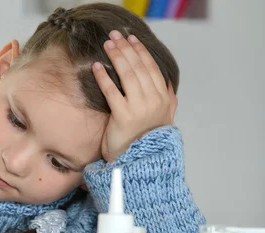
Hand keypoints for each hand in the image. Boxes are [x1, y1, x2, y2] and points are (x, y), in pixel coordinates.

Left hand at [93, 30, 177, 162]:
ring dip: (117, 57)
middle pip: (139, 68)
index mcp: (164, 100)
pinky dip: (104, 77)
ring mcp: (140, 108)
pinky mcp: (123, 116)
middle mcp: (154, 101)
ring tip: (107, 45)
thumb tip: (166, 84)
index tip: (131, 40)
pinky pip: (112, 91)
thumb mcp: (163, 120)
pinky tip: (97, 67)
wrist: (138, 164)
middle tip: (115, 36)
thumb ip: (167, 102)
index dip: (141, 52)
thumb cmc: (145, 142)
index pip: (152, 68)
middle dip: (126, 49)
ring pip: (128, 75)